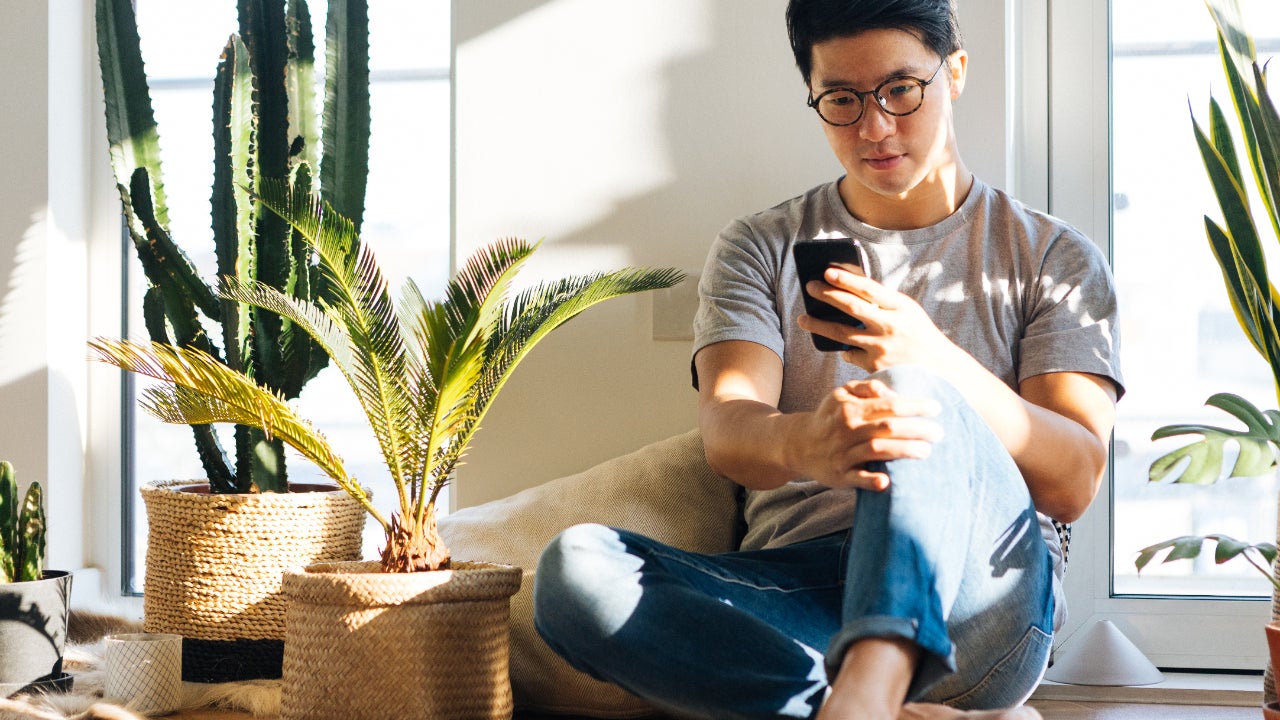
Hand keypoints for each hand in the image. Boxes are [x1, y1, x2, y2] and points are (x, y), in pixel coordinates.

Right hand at [793, 377, 942, 490]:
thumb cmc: (830, 417)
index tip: (936, 408)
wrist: (799, 444)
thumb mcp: (841, 395)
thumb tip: (890, 391)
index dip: (914, 406)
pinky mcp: (840, 475)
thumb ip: (866, 388)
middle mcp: (846, 430)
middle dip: (917, 429)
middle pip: (887, 427)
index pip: (888, 405)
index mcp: (850, 408)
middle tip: (939, 432)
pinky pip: (856, 479)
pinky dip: (871, 480)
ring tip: (926, 451)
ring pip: (877, 451)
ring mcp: (843, 454)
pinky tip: (887, 481)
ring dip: (904, 451)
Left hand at [797, 267, 956, 372]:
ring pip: (841, 333)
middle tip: (809, 287)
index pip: (868, 288)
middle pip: (851, 307)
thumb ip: (883, 303)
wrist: (941, 371)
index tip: (827, 271)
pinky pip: (850, 355)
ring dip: (818, 325)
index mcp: (901, 307)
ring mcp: (882, 347)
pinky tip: (839, 347)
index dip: (846, 279)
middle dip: (826, 295)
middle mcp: (891, 325)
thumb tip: (847, 290)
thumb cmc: (919, 336)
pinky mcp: (875, 367)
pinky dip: (844, 349)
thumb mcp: (908, 313)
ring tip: (803, 319)